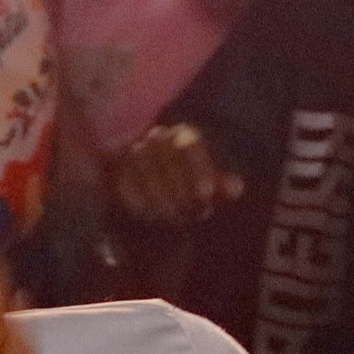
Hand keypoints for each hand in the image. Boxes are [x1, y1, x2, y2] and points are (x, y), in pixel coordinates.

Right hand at [112, 122, 243, 229]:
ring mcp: (134, 151)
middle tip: (190, 213)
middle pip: (167, 157)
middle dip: (180, 188)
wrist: (158, 192)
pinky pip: (124, 182)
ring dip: (160, 197)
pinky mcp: (116, 168)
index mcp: (184, 135)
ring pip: (145, 169)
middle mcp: (157, 137)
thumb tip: (237, 188)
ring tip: (174, 218)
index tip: (206, 194)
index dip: (200, 169)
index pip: (191, 144)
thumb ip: (222, 184)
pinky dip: (138, 200)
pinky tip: (150, 216)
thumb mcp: (209, 186)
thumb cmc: (189, 187)